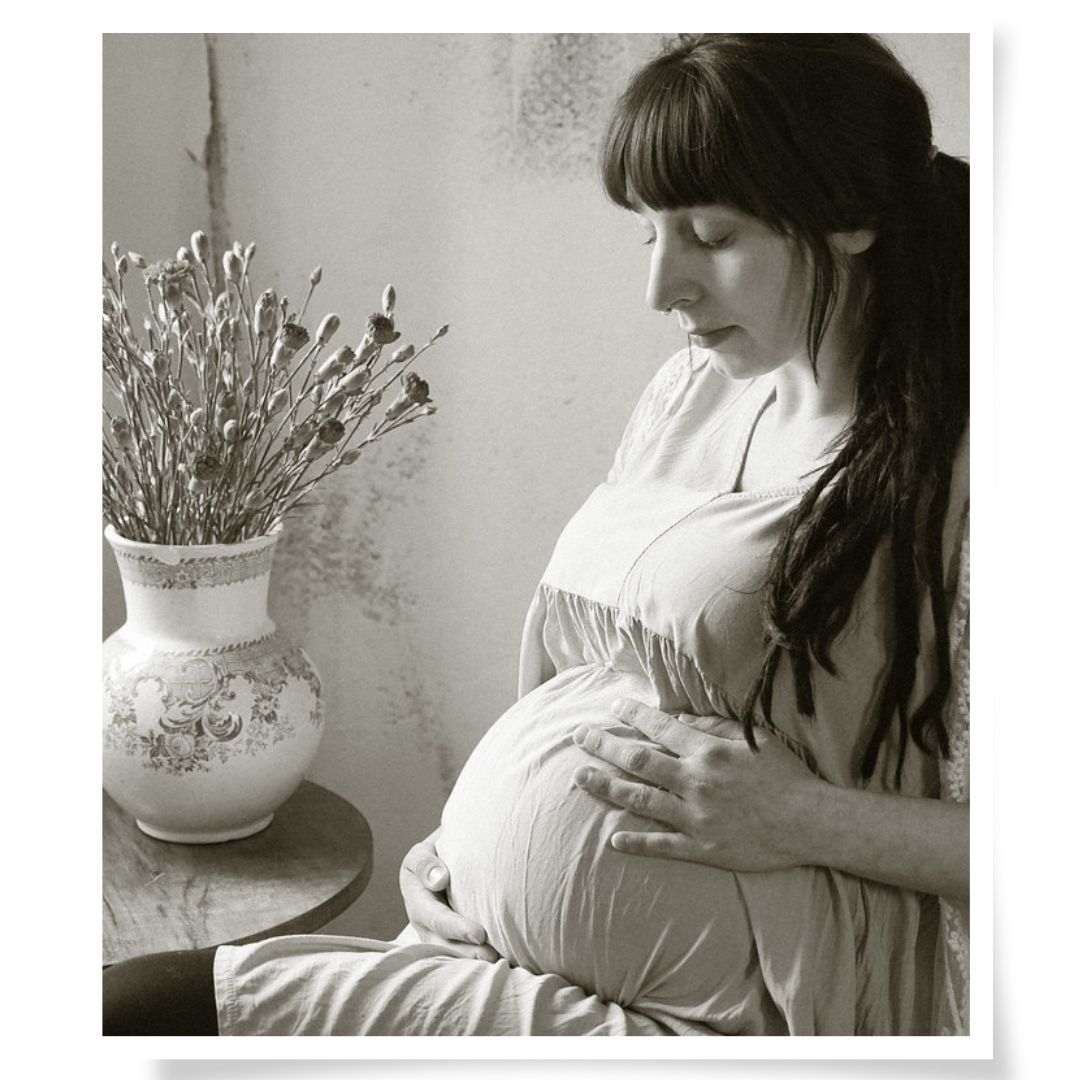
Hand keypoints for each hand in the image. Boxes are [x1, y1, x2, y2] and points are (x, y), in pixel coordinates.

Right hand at [398, 833, 498, 960]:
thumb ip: (425, 864)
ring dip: (473, 960)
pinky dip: (477, 959)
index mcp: (416, 902)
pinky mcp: (451, 941)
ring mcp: (437, 936)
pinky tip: (498, 960)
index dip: (455, 928)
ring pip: (452, 954)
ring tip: (498, 962)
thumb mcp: (422, 854)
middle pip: (443, 945)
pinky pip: (461, 953)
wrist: (439, 863)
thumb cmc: (433, 856)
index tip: (480, 934)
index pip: (435, 918)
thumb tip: (439, 880)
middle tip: (492, 956)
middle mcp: (424, 926)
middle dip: (467, 953)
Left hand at [571, 697, 821, 871]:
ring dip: (607, 787)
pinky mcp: (702, 846)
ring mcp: (695, 816)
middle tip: (578, 737)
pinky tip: (613, 837)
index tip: (612, 708)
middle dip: (604, 746)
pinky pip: (662, 844)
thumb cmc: (786, 775)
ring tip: (580, 778)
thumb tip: (681, 720)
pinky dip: (636, 840)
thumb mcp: (753, 739)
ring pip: (641, 799)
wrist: (811, 822)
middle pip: (638, 761)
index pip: (660, 728)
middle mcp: (695, 781)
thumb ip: (715, 727)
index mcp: (707, 752)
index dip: (633, 717)